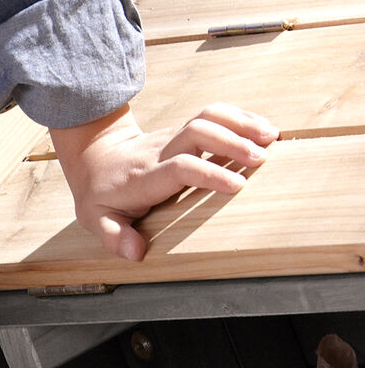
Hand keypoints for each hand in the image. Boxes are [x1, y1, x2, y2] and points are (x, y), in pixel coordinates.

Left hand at [49, 104, 278, 261]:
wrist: (94, 158)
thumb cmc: (100, 194)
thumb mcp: (96, 219)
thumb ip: (114, 236)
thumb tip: (134, 253)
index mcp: (144, 177)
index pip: (179, 168)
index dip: (209, 173)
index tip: (236, 185)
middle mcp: (160, 151)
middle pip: (197, 132)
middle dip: (232, 142)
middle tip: (262, 160)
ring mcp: (172, 136)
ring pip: (207, 116)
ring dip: (242, 123)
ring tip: (272, 137)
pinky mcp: (183, 129)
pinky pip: (213, 114)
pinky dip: (241, 117)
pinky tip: (264, 129)